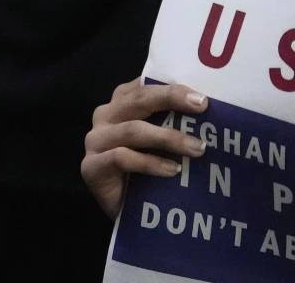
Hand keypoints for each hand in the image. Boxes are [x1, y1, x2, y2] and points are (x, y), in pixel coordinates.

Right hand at [81, 77, 208, 219]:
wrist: (130, 215)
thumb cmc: (151, 173)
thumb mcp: (165, 144)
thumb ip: (175, 124)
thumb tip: (211, 112)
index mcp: (121, 105)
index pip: (143, 86)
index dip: (171, 87)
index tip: (202, 96)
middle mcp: (105, 116)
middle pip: (137, 100)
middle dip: (170, 99)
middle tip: (202, 106)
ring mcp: (95, 140)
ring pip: (132, 130)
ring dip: (168, 137)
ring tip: (198, 149)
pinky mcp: (91, 166)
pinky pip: (121, 158)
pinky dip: (150, 163)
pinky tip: (172, 170)